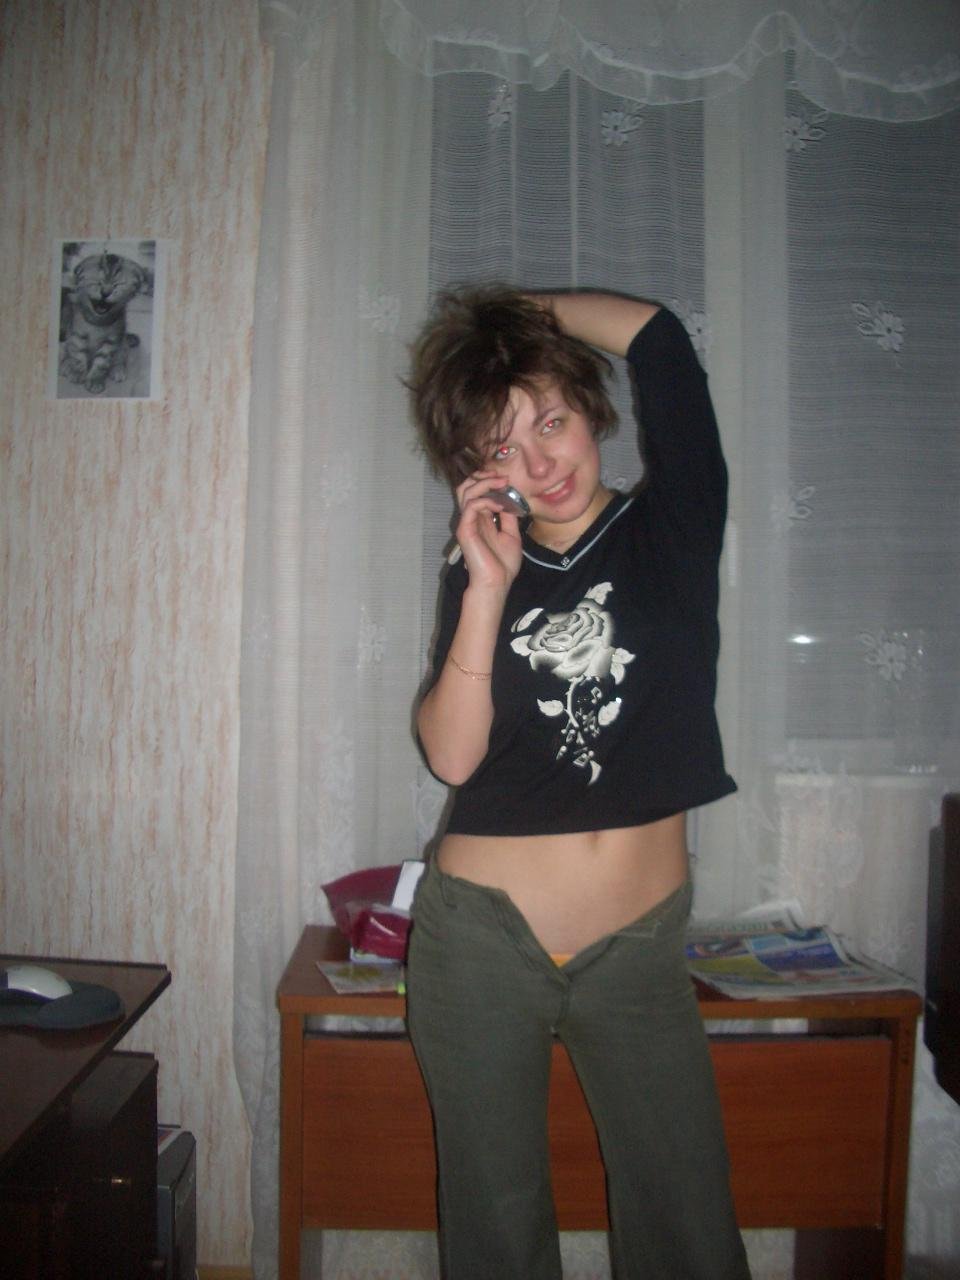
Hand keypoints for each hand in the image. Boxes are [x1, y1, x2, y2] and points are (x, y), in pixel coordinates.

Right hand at [454, 471, 523, 591]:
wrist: (496, 583)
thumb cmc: (502, 564)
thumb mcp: (511, 535)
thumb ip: (508, 517)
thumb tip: (510, 500)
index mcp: (480, 519)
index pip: (477, 491)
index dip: (488, 481)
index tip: (506, 480)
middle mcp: (471, 518)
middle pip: (466, 486)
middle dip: (483, 476)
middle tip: (501, 477)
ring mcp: (466, 523)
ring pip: (466, 491)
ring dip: (485, 483)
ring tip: (501, 484)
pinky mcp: (465, 529)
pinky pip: (471, 505)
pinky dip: (486, 500)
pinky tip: (499, 506)